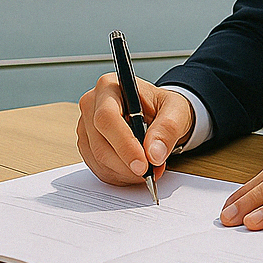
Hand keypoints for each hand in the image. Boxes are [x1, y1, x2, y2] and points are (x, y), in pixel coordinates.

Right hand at [76, 74, 193, 186]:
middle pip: (100, 143)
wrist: (158, 113)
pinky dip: (119, 176)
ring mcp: (86, 126)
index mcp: (110, 86)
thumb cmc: (164, 106)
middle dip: (128, 164)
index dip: (124, 144)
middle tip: (152, 172)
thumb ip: (168, 128)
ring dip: (125, 172)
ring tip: (150, 170)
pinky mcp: (87, 145)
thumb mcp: (176, 110)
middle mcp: (92, 104)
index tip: (143, 165)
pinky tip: (136, 171)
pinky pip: (98, 168)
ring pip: (98, 159)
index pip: (107, 118)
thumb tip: (154, 154)